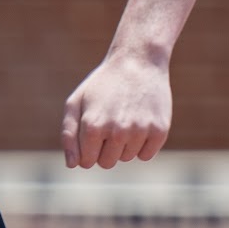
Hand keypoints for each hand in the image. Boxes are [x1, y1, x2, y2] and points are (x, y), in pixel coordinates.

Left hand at [60, 49, 171, 168]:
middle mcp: (117, 131)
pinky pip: (146, 155)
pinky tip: (138, 122)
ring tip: (123, 117)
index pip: (86, 162)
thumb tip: (71, 164)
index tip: (91, 133)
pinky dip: (141, 145)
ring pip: (127, 158)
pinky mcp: (160, 131)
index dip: (87, 150)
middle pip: (107, 163)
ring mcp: (140, 132)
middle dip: (104, 149)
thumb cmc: (102, 85)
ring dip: (123, 144)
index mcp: (93, 126)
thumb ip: (69, 134)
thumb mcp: (76, 102)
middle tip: (108, 123)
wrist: (137, 63)